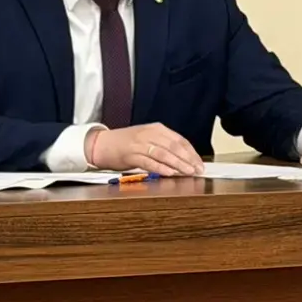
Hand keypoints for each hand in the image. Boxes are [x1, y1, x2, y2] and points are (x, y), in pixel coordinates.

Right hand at [86, 123, 204, 175]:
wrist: (101, 144)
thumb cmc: (126, 144)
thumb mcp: (147, 139)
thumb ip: (164, 146)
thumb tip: (185, 160)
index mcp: (156, 128)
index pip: (179, 140)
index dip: (191, 153)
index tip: (199, 163)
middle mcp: (148, 134)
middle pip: (173, 146)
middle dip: (188, 159)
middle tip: (197, 170)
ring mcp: (139, 143)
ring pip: (163, 153)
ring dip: (178, 164)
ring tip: (188, 172)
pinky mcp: (130, 154)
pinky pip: (148, 161)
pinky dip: (160, 167)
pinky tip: (169, 173)